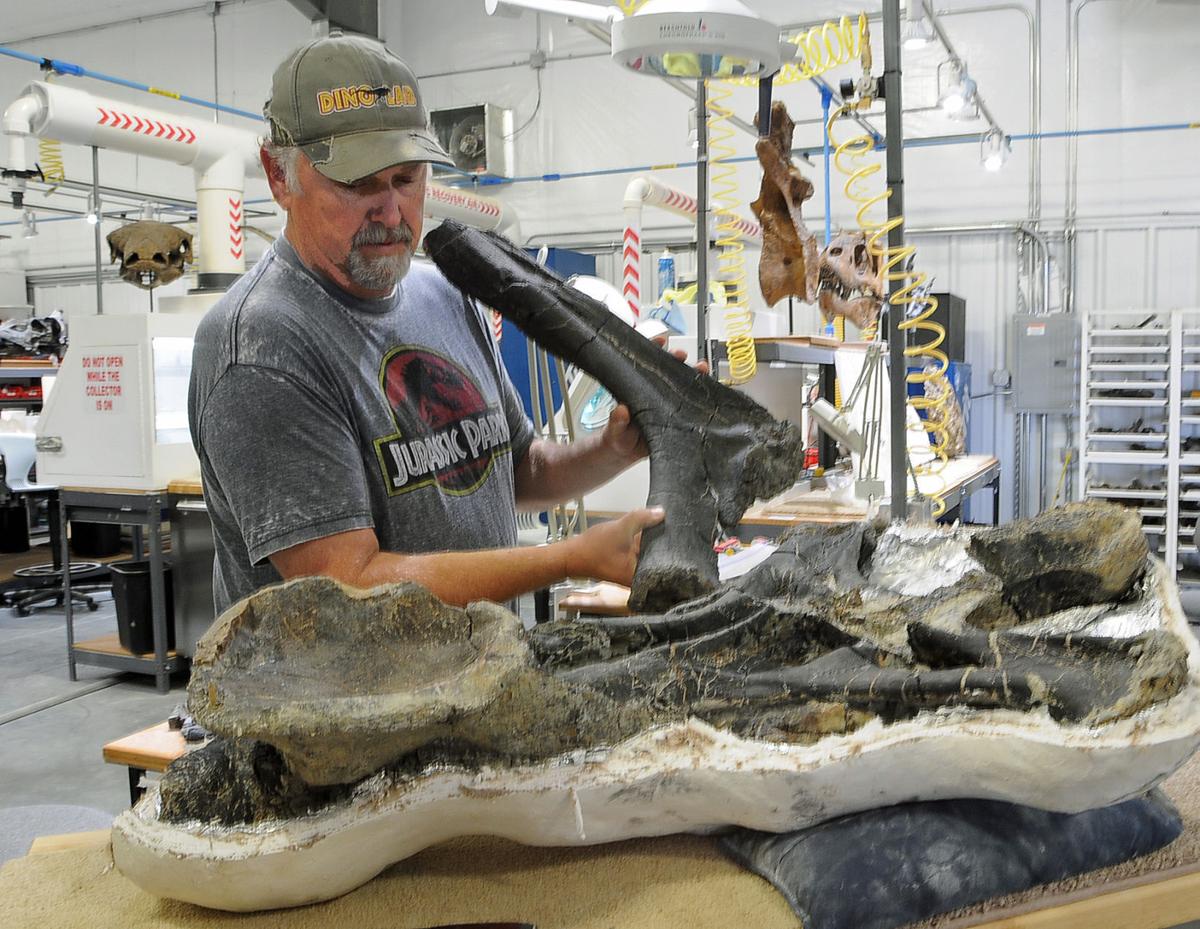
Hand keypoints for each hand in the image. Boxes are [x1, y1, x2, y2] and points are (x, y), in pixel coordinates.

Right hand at [563, 507, 664, 585]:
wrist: (571, 555)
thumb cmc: (591, 550)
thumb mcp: (620, 529)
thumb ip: (642, 518)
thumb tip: (661, 513)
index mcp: (640, 575)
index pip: (666, 561)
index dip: (673, 546)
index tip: (679, 533)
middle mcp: (638, 577)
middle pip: (660, 557)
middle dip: (662, 541)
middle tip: (668, 526)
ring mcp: (632, 571)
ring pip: (650, 553)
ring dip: (651, 541)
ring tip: (654, 527)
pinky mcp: (627, 565)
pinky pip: (641, 552)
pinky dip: (642, 543)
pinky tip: (641, 532)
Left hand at [600, 337, 709, 463]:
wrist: (628, 454)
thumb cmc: (619, 436)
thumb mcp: (615, 429)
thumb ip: (616, 421)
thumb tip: (621, 410)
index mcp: (638, 388)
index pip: (647, 363)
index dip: (654, 349)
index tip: (660, 341)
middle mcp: (655, 392)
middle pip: (669, 370)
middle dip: (677, 358)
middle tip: (681, 355)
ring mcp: (668, 403)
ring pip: (684, 384)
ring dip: (694, 374)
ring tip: (702, 368)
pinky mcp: (679, 417)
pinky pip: (692, 406)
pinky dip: (702, 399)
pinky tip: (709, 393)